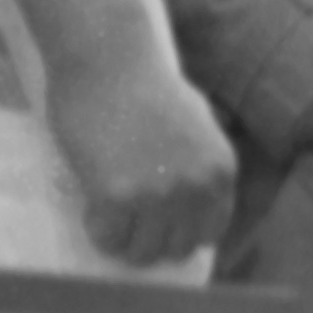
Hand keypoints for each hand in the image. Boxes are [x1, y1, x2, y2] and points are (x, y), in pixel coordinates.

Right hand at [0, 0, 236, 265]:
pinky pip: (109, 239)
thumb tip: (191, 199)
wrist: (108, 60)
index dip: (182, 231)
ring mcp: (157, 195)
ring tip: (109, 215)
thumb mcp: (197, 124)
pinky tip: (92, 209)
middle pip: (176, 248)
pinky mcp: (116, 196)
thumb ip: (200, 162)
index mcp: (220, 171)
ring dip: (124, 240)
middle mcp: (196, 188)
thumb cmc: (146, 84)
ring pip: (142, 252)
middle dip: (152, 240)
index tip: (160, 225)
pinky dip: (99, 231)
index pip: (210, 231)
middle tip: (128, 222)